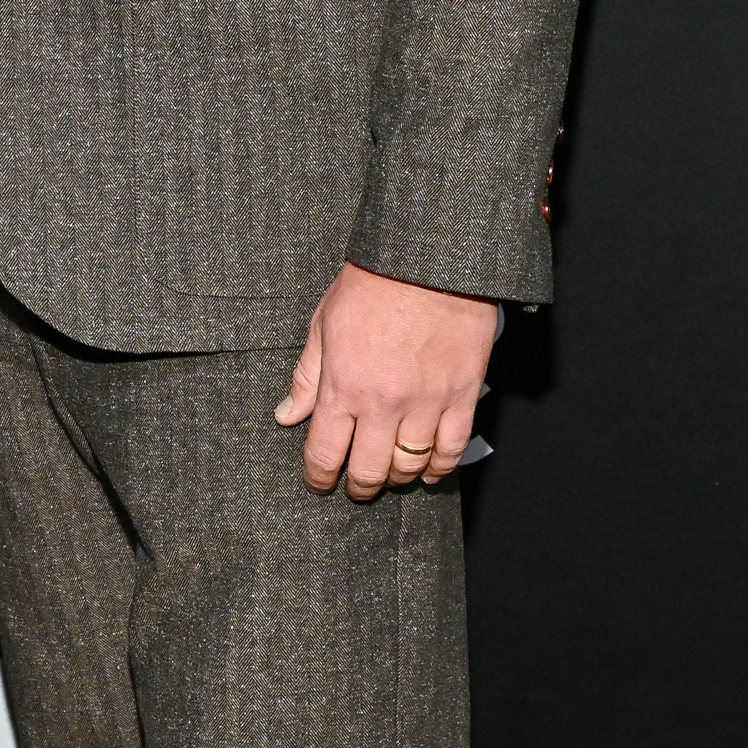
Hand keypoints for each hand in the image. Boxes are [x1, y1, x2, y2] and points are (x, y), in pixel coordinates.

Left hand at [275, 263, 496, 498]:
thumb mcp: (323, 325)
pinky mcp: (461, 395)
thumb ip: (306, 377)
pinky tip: (429, 471)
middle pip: (369, 470)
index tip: (318, 482)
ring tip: (391, 476)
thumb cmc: (372, 284)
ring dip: (397, 478)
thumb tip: (286, 416)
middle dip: (358, 487)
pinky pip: (452, 448)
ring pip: (410, 465)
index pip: (325, 453)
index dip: (319, 477)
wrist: (428, 259)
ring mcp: (426, 402)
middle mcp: (383, 403)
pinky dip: (440, 467)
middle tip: (356, 488)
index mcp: (344, 386)